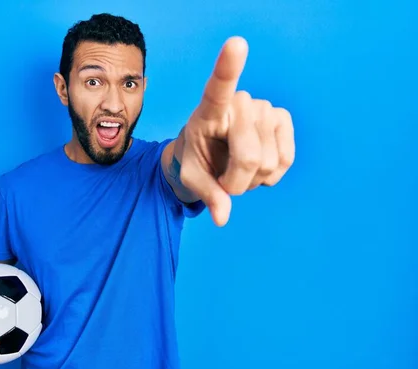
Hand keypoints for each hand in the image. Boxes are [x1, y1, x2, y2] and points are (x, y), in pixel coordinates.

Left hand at [180, 36, 294, 226]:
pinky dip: (270, 176)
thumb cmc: (195, 159)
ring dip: (252, 181)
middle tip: (223, 177)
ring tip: (237, 168)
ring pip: (268, 164)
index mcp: (209, 110)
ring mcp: (265, 108)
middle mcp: (241, 102)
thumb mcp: (191, 177)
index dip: (229, 67)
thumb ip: (206, 195)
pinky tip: (257, 167)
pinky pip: (285, 161)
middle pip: (249, 159)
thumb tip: (222, 217)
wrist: (209, 156)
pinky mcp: (283, 119)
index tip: (236, 43)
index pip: (219, 87)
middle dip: (235, 182)